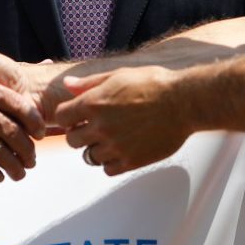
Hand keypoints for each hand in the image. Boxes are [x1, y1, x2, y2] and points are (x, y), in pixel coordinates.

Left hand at [53, 66, 190, 174]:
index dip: (68, 116)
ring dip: (96, 148)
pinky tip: (121, 149)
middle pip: (72, 140)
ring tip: (111, 138)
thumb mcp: (118, 75)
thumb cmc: (154, 84)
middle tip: (94, 127)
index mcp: (94, 103)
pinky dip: (111, 162)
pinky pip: (108, 169)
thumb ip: (89, 83)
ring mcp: (115, 146)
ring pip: (89, 157)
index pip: (61, 117)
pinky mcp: (131, 161)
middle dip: (79, 133)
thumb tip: (67, 85)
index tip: (77, 116)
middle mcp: (101, 127)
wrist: (183, 102)